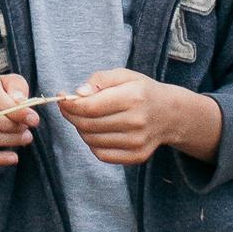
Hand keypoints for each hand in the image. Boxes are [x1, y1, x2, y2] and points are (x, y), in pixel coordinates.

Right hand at [0, 70, 38, 170]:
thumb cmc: (3, 93)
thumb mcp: (14, 84)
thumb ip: (19, 90)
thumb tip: (20, 102)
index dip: (15, 111)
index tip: (34, 120)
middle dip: (9, 127)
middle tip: (27, 131)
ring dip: (6, 142)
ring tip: (24, 140)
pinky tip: (12, 158)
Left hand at [58, 68, 221, 166]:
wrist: (170, 114)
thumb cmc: (142, 91)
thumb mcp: (123, 75)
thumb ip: (99, 80)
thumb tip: (78, 93)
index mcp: (133, 98)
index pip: (89, 107)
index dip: (70, 105)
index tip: (62, 99)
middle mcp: (136, 122)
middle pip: (88, 125)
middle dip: (72, 116)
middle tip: (69, 108)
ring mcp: (137, 142)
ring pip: (92, 140)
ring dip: (81, 129)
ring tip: (86, 118)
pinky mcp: (137, 156)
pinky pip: (102, 154)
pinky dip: (92, 143)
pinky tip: (97, 131)